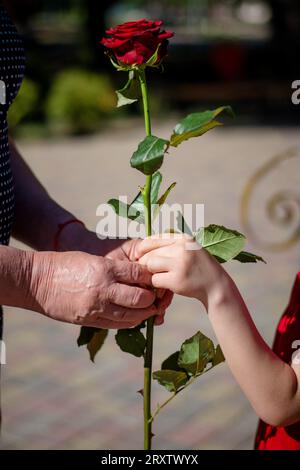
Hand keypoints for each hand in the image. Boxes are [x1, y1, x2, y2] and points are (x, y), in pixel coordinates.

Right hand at [57, 224, 172, 325]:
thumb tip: (139, 279)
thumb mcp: (93, 259)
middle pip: (141, 299)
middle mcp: (103, 289)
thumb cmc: (66, 264)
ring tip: (147, 308)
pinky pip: (117, 325)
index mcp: (105, 268)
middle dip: (152, 298)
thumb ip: (116, 270)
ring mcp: (96, 308)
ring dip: (143, 313)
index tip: (154, 278)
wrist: (37, 280)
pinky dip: (129, 321)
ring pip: (132, 316)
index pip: (140, 275)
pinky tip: (132, 317)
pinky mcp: (89, 320)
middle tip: (155, 296)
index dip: (151, 278)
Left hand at [136, 234, 226, 309]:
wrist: (216, 285)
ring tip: (158, 276)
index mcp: (183, 238)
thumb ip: (170, 245)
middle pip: (150, 254)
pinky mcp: (177, 279)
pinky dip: (156, 284)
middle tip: (147, 270)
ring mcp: (180, 264)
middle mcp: (182, 248)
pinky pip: (155, 280)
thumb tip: (140, 247)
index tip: (139, 255)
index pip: (153, 240)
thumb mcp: (189, 249)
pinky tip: (164, 285)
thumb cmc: (198, 267)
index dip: (143, 248)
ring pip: (150, 265)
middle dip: (145, 263)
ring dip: (151, 273)